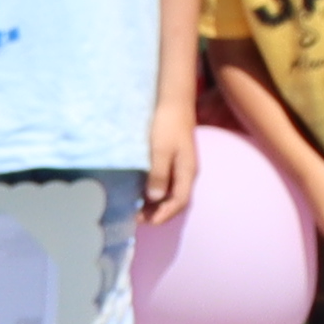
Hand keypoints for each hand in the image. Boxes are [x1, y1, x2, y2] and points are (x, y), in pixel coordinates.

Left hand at [141, 103, 196, 227]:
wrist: (173, 102)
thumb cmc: (167, 124)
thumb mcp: (161, 150)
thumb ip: (159, 174)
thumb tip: (155, 198)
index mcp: (187, 172)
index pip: (179, 202)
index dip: (164, 215)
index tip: (146, 222)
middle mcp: (186, 172)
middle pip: (176, 200)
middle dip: (159, 212)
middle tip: (137, 218)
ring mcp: (180, 166)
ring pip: (171, 192)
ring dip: (156, 204)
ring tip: (137, 208)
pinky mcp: (173, 159)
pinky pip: (166, 183)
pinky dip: (155, 192)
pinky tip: (141, 191)